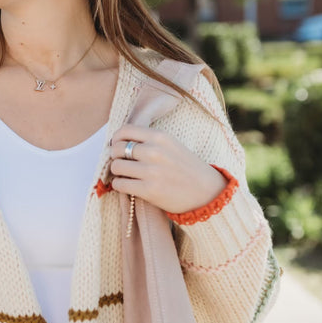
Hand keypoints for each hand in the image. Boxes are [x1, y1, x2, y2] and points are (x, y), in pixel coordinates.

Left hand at [110, 124, 225, 214]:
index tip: (117, 146)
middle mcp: (154, 152)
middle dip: (115, 156)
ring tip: (126, 175)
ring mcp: (151, 171)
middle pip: (117, 149)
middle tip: (122, 163)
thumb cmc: (186, 168)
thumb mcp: (171, 145)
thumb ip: (148, 141)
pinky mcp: (149, 190)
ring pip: (116, 167)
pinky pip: (119, 184)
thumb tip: (117, 142)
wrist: (206, 192)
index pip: (124, 130)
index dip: (116, 139)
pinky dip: (119, 185)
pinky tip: (128, 186)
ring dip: (117, 172)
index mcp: (160, 137)